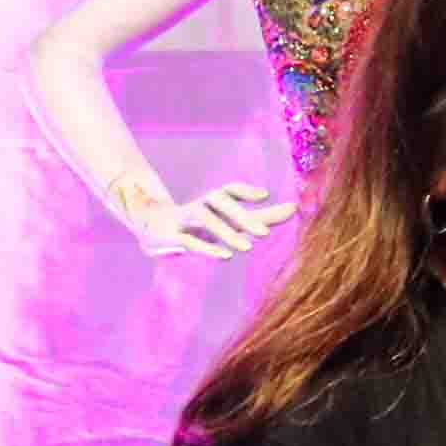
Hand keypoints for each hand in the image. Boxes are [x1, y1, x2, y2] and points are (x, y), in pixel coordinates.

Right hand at [125, 180, 292, 261]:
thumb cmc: (199, 225)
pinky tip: (226, 256)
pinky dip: (207, 247)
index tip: (264, 195)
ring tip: (247, 246)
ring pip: (204, 218)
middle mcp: (199, 205)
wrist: (151, 229)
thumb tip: (294, 208)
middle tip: (265, 232)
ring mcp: (182, 219)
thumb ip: (262, 217)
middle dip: (242, 215)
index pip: (228, 190)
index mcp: (212, 201)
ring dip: (225, 231)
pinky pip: (189, 240)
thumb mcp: (231, 223)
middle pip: (219, 201)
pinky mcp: (169, 236)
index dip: (244, 191)